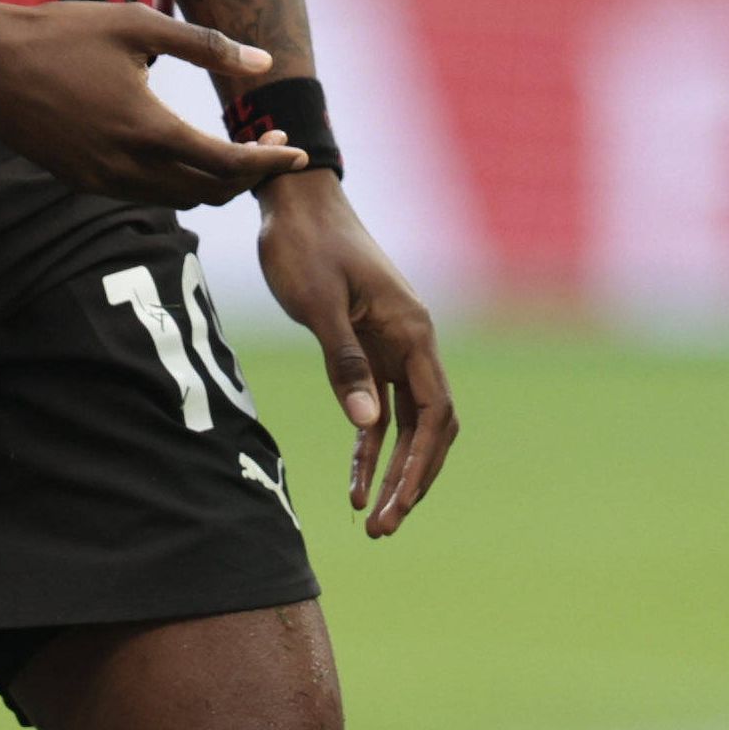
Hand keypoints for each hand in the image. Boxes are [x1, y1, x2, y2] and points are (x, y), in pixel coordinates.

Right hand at [0, 1, 306, 206]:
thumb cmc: (65, 33)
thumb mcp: (139, 25)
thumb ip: (207, 46)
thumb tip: (264, 65)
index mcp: (148, 129)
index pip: (228, 165)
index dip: (269, 162)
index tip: (298, 151)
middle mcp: (127, 167)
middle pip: (208, 192)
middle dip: (249, 173)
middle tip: (271, 142)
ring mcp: (101, 181)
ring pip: (177, 200)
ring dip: (213, 182)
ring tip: (237, 148)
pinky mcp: (81, 182)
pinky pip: (144, 195)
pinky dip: (176, 183)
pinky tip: (184, 152)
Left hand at [254, 171, 461, 536]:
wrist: (293, 200)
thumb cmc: (305, 244)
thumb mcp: (319, 303)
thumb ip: (344, 362)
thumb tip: (368, 425)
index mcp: (412, 330)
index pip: (435, 412)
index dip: (422, 464)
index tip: (398, 503)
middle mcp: (412, 342)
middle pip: (430, 427)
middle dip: (412, 480)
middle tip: (384, 529)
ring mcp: (392, 347)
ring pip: (407, 424)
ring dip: (393, 472)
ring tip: (373, 523)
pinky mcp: (367, 350)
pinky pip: (378, 409)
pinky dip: (369, 447)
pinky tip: (353, 484)